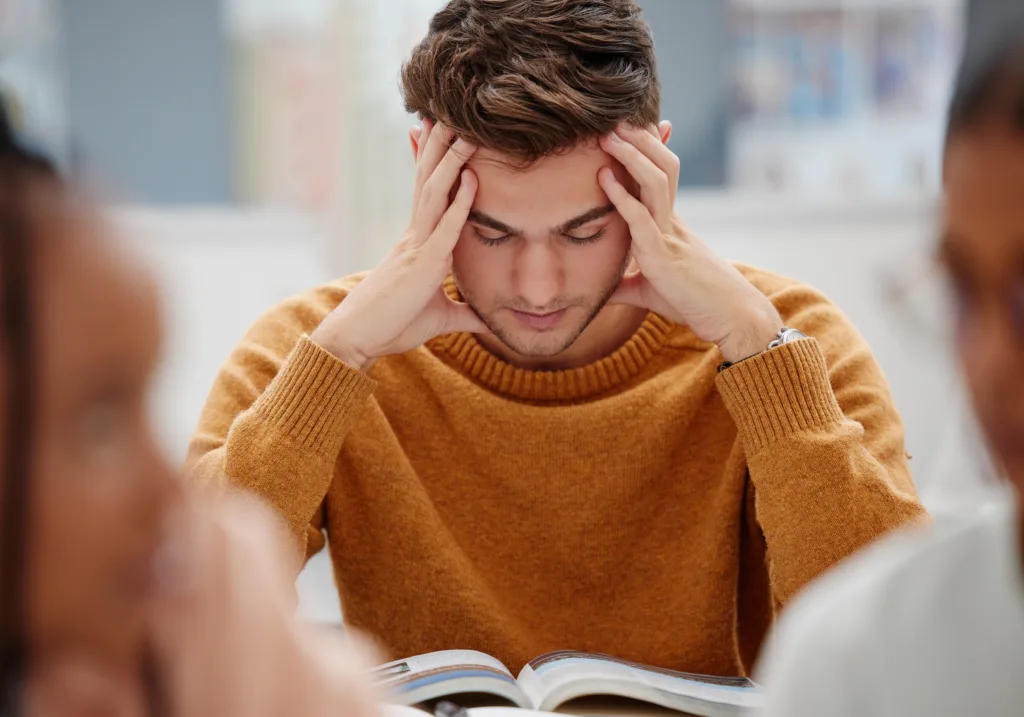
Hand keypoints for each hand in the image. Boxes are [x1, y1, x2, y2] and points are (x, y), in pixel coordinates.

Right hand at [311, 120, 487, 369]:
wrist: (359, 340)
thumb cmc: (393, 326)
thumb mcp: (440, 318)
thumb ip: (465, 314)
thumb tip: (488, 320)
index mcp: (419, 243)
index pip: (429, 192)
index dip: (436, 161)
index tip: (442, 131)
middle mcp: (416, 236)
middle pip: (429, 180)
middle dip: (441, 146)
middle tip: (452, 111)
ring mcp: (418, 247)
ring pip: (435, 193)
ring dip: (451, 160)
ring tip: (465, 129)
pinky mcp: (423, 265)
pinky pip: (445, 228)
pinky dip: (460, 203)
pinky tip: (472, 180)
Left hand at [598, 123, 782, 363]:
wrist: (731, 319)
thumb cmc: (694, 303)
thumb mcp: (650, 291)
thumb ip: (624, 284)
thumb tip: (598, 289)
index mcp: (669, 224)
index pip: (658, 176)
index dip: (646, 149)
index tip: (627, 127)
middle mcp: (671, 221)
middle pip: (660, 166)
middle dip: (638, 140)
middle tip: (612, 119)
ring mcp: (669, 235)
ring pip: (655, 182)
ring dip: (631, 156)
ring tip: (607, 136)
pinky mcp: (663, 256)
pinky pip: (642, 219)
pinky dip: (622, 197)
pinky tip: (604, 178)